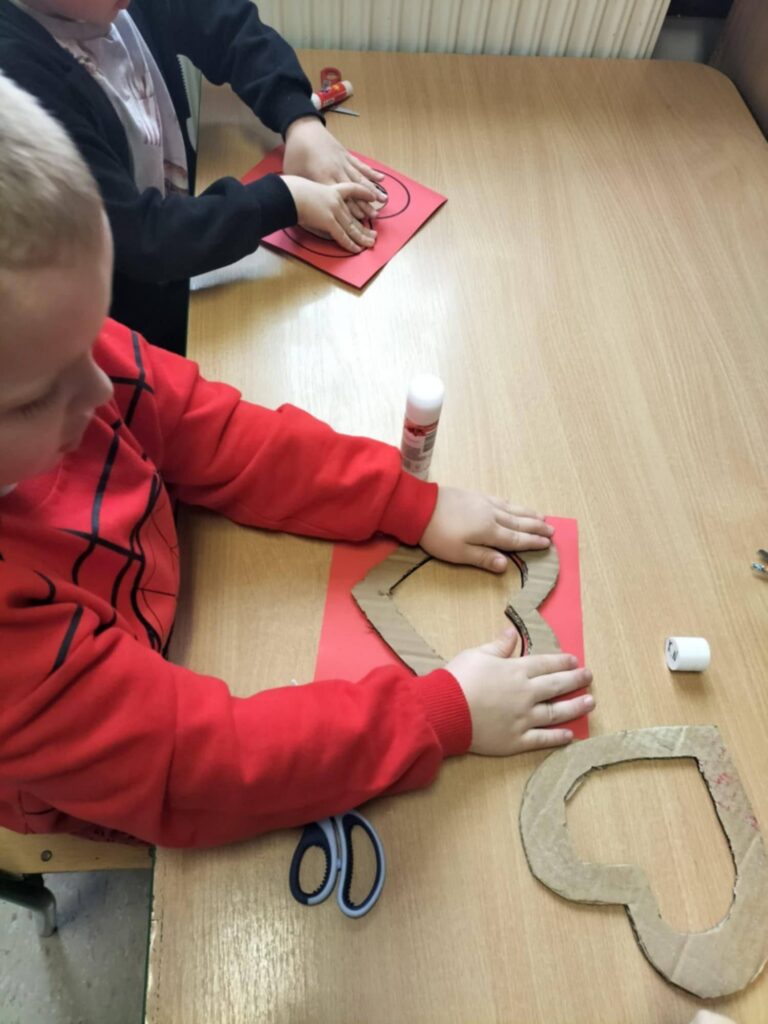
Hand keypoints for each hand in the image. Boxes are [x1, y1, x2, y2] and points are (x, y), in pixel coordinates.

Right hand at [281, 175, 377, 253]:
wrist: (288, 194)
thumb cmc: (291, 192)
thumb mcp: (308, 190)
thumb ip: (317, 199)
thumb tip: (317, 209)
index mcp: (331, 190)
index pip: (352, 189)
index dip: (364, 193)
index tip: (373, 197)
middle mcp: (336, 200)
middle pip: (354, 216)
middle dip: (365, 227)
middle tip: (374, 234)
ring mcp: (334, 210)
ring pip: (352, 227)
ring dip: (362, 237)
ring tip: (370, 243)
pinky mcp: (329, 221)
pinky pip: (342, 235)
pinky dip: (350, 244)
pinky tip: (357, 249)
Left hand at [283, 117, 384, 218]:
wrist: (303, 127)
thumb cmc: (295, 152)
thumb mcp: (294, 173)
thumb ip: (303, 189)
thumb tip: (305, 206)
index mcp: (322, 176)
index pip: (338, 196)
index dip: (350, 208)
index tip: (359, 219)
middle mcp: (336, 170)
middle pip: (353, 190)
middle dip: (365, 203)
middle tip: (375, 215)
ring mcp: (343, 162)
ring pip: (360, 178)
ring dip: (372, 189)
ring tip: (383, 200)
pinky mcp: (346, 154)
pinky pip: (360, 165)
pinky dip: (371, 172)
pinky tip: (381, 179)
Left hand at [420, 487, 553, 572]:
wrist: (420, 506)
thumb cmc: (438, 534)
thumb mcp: (459, 553)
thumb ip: (483, 558)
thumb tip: (506, 565)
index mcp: (489, 531)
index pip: (516, 539)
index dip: (532, 542)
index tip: (548, 543)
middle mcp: (492, 515)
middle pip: (519, 522)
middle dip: (537, 527)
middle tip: (552, 530)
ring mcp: (484, 502)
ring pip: (512, 509)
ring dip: (528, 514)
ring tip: (542, 517)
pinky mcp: (475, 495)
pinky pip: (501, 500)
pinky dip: (513, 504)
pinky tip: (514, 505)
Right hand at [446, 629, 593, 754]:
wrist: (445, 711)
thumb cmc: (458, 679)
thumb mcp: (477, 654)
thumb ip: (498, 646)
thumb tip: (513, 632)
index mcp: (516, 671)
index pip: (545, 664)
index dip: (561, 661)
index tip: (574, 661)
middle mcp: (525, 694)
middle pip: (556, 686)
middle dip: (575, 680)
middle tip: (589, 677)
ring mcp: (523, 718)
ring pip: (556, 712)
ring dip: (575, 707)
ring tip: (590, 702)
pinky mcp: (516, 740)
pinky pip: (542, 739)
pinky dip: (557, 737)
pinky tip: (570, 735)